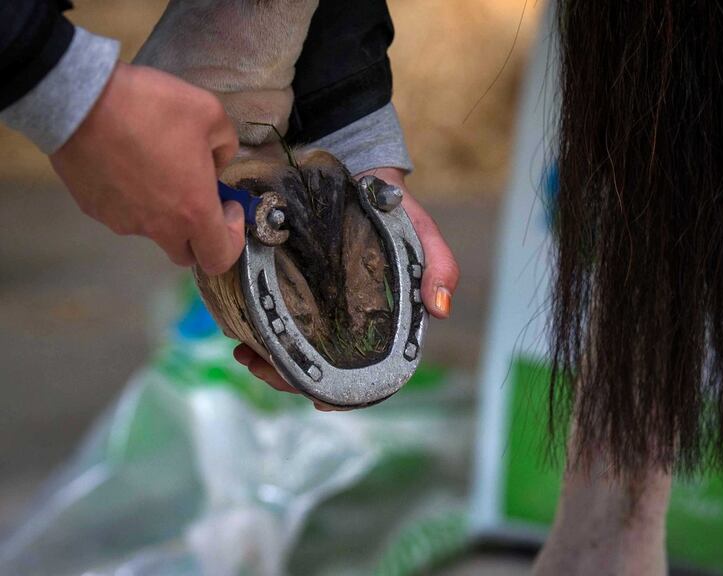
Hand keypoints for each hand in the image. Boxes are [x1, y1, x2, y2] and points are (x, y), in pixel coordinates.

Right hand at [50, 62, 243, 274]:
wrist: (81, 99)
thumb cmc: (152, 106)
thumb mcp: (211, 115)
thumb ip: (225, 148)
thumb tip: (215, 163)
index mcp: (193, 211)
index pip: (220, 258)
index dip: (233, 238)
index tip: (229, 206)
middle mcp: (157, 226)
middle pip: (185, 252)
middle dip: (198, 232)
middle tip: (197, 194)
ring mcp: (121, 221)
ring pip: (151, 229)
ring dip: (163, 210)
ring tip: (156, 166)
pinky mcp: (93, 209)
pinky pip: (121, 212)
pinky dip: (131, 197)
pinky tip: (127, 162)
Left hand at [233, 167, 459, 408]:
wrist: (357, 168)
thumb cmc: (392, 208)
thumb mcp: (420, 232)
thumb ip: (437, 265)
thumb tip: (440, 309)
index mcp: (379, 320)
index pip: (364, 372)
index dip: (343, 393)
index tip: (317, 398)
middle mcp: (346, 320)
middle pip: (320, 368)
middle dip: (289, 375)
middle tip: (261, 365)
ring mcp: (316, 305)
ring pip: (292, 350)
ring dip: (267, 360)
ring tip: (244, 351)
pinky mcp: (289, 286)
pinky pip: (272, 319)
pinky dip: (256, 331)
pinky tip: (240, 329)